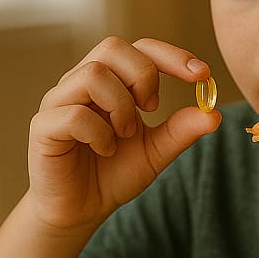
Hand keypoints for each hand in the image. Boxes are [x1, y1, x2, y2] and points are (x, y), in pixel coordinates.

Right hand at [26, 36, 220, 232]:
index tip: (201, 74)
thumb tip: (214, 114)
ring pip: (92, 75)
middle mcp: (82, 83)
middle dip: (143, 75)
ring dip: (121, 107)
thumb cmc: (113, 174)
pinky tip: (105, 150)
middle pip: (112, 47)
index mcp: (110, 82)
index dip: (171, 55)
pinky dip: (100, 133)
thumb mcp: (156, 152)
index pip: (139, 49)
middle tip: (152, 109)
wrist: (81, 210)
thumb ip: (181, 131)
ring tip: (125, 134)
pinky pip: (74, 114)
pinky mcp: (44, 127)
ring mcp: (59, 102)